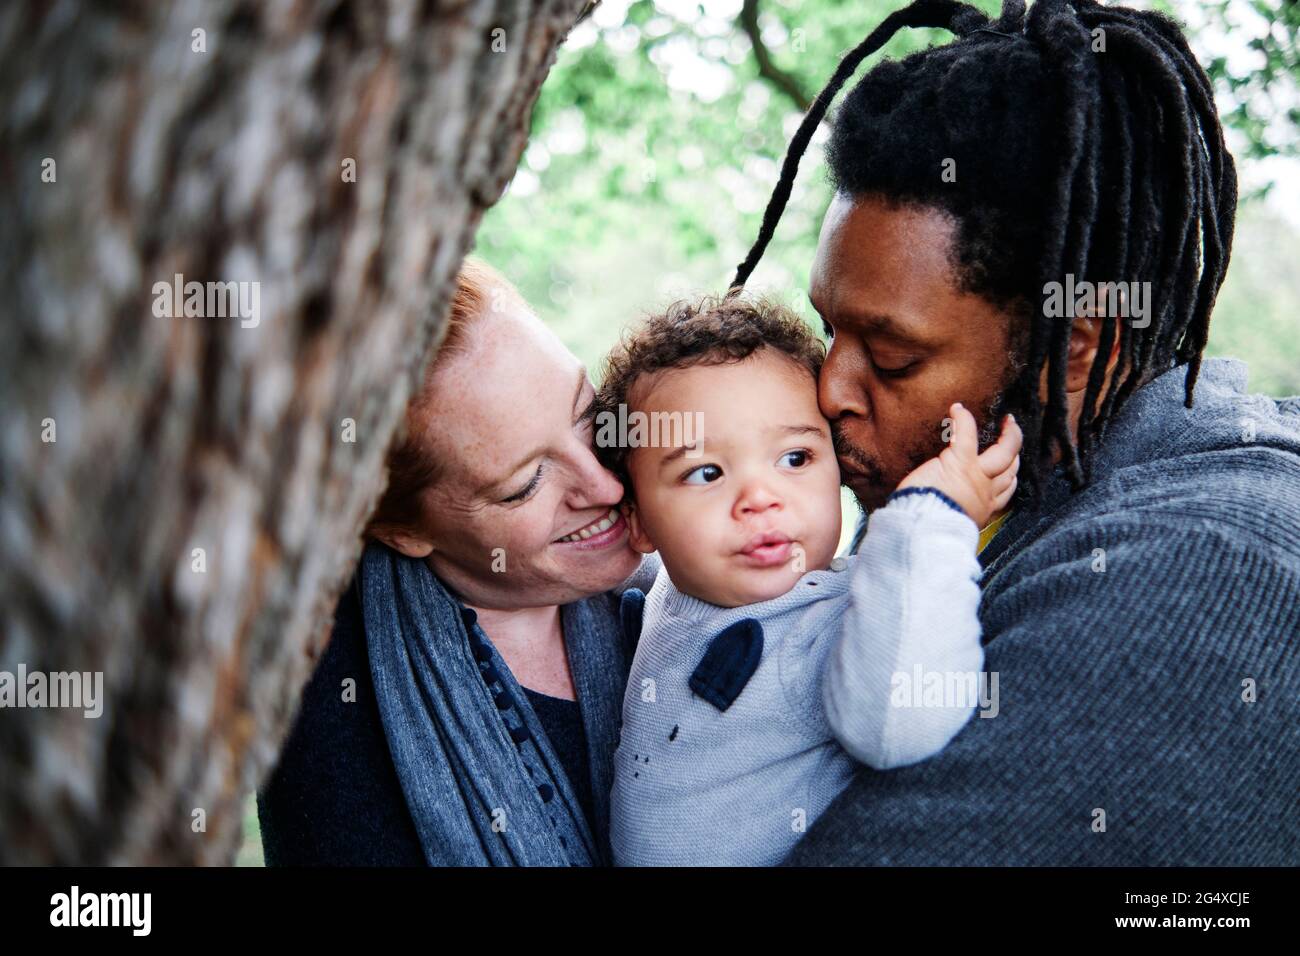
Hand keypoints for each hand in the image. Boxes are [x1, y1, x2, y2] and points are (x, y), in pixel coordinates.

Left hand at [895, 403, 1020, 529]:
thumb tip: (947, 510)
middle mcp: (986, 493)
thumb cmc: (928, 529)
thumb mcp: (951, 524)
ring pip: (1005, 452)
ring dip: (1009, 435)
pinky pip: (968, 435)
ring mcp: (977, 476)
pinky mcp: (960, 462)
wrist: (923, 530)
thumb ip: (956, 513)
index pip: (1006, 490)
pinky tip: (958, 408)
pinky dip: (964, 420)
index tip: (1011, 466)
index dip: (1011, 475)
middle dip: (1015, 452)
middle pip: (1012, 469)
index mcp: (984, 509)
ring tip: (1008, 421)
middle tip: (1014, 436)